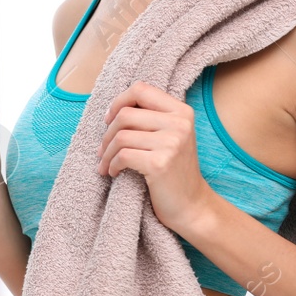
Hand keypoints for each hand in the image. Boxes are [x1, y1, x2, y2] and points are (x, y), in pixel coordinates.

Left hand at [98, 80, 216, 233]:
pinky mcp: (160, 164)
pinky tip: (113, 172)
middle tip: (104, 150)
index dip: (118, 101)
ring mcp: (171, 143)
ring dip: (106, 153)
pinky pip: (122, 156)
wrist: (191, 206)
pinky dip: (111, 165)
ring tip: (107, 163)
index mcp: (182, 112)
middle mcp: (179, 124)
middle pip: (125, 114)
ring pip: (120, 136)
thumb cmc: (174, 171)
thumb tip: (113, 108)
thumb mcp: (171, 136)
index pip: (141, 89)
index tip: (109, 120)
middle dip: (107, 134)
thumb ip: (152, 118)